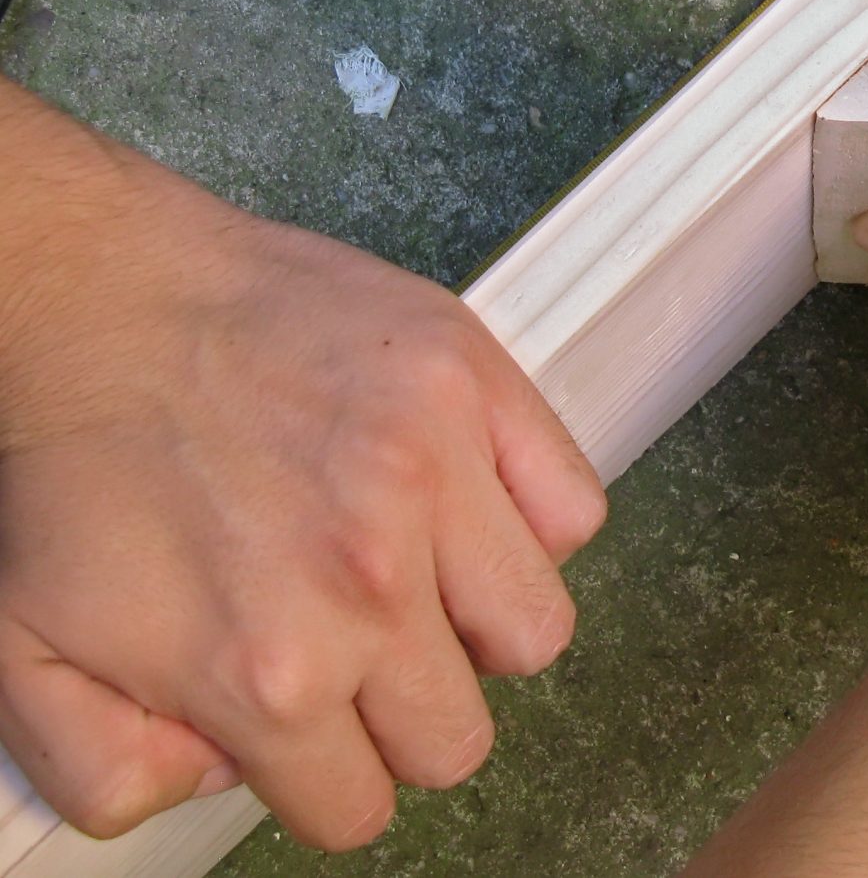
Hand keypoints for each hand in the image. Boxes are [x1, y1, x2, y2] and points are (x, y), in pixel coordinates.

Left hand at [0, 81, 605, 848]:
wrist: (101, 298)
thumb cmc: (74, 454)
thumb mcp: (23, 656)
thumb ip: (113, 770)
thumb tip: (221, 778)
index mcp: (268, 672)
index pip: (359, 808)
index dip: (328, 772)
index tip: (312, 722)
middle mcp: (369, 587)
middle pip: (456, 739)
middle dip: (402, 708)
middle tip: (355, 643)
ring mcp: (436, 478)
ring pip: (536, 633)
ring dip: (479, 618)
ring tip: (418, 567)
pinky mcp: (475, 391)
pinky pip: (572, 510)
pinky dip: (531, 516)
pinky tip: (461, 497)